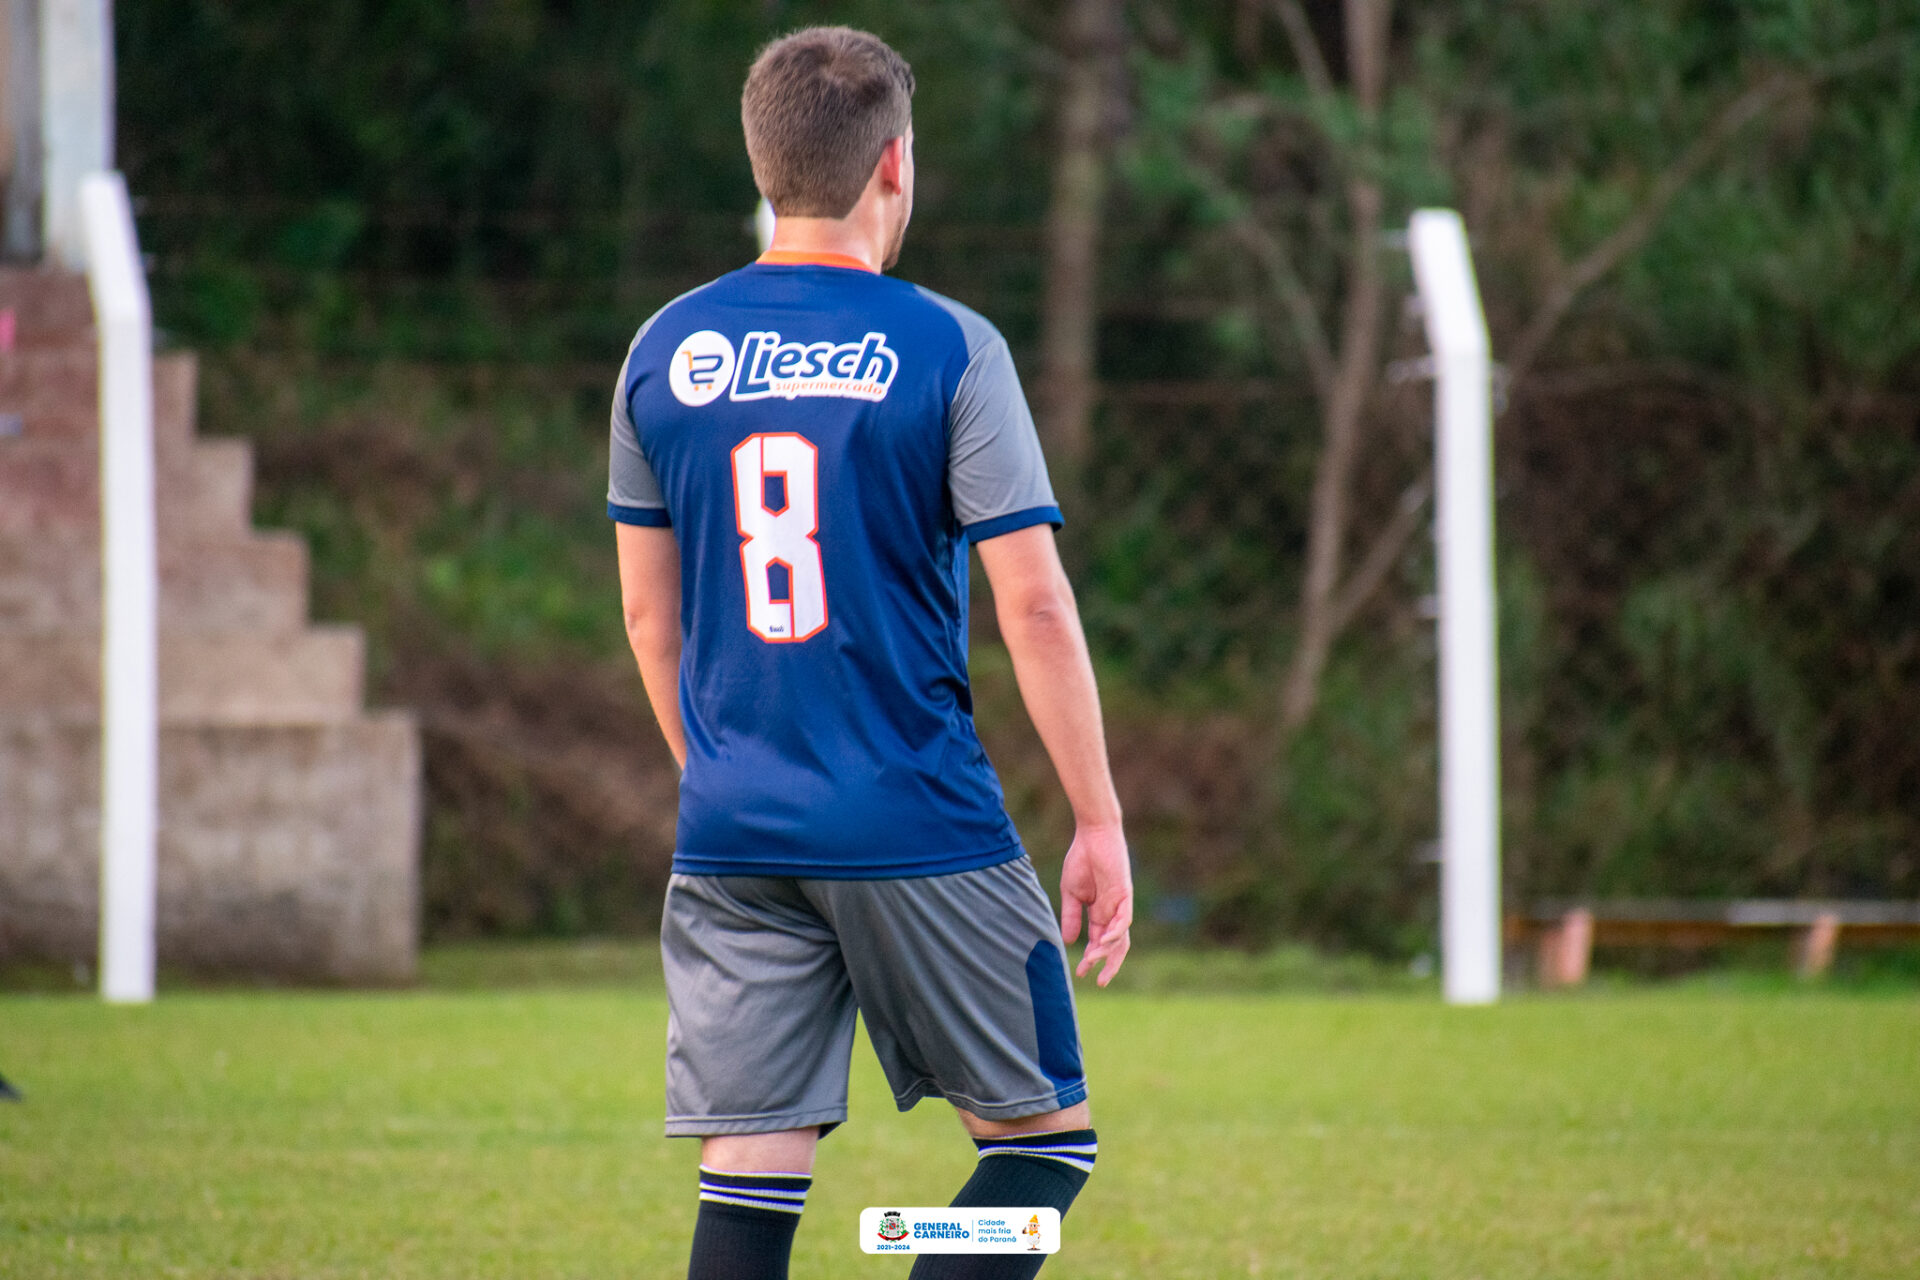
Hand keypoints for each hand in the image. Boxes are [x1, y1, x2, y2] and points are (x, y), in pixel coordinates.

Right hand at [1059, 824, 1132, 986]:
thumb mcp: (1071, 893)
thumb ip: (1071, 916)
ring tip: (1093, 959)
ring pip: (1120, 936)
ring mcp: (1120, 904)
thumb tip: (1068, 942)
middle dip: (1109, 964)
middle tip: (1100, 982)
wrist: (1092, 835)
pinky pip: (1124, 918)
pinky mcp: (1125, 894)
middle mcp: (1112, 912)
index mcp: (1099, 913)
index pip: (1098, 942)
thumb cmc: (1081, 860)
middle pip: (1116, 946)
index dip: (1090, 959)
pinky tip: (1104, 941)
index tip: (1080, 975)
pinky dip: (1116, 931)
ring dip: (1107, 950)